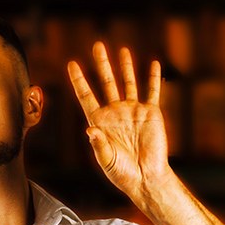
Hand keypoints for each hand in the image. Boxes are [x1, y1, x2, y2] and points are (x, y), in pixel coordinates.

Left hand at [67, 42, 172, 198]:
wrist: (146, 178)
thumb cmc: (122, 173)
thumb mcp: (106, 159)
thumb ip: (98, 144)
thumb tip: (90, 129)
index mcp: (99, 121)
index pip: (86, 95)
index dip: (79, 80)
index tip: (72, 64)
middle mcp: (115, 112)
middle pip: (106, 82)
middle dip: (102, 64)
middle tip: (97, 46)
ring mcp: (133, 111)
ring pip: (128, 83)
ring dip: (125, 67)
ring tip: (122, 50)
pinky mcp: (151, 114)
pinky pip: (152, 92)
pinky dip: (152, 78)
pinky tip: (153, 64)